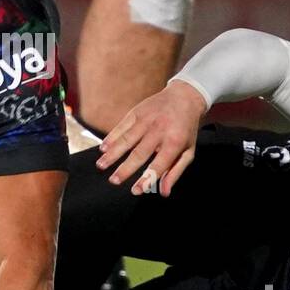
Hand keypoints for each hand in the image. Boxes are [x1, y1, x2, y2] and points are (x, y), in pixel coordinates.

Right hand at [96, 79, 206, 194]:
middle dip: (125, 168)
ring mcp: (147, 120)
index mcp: (174, 143)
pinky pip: (121, 126)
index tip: (135, 191)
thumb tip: (164, 192)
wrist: (185, 97)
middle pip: (139, 153)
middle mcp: (159, 131)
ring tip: (101, 165)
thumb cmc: (186, 130)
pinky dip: (111, 137)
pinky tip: (103, 148)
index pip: (159, 165)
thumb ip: (175, 172)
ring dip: (113, 153)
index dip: (146, 179)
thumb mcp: (188, 151)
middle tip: (113, 181)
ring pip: (127, 139)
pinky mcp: (137, 112)